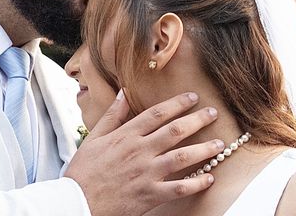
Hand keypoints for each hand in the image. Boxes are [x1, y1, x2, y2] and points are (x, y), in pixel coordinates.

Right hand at [65, 91, 219, 215]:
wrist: (76, 202)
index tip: (192, 97)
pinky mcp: (150, 195)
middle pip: (175, 131)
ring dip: (203, 149)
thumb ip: (112, 116)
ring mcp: (146, 173)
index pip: (157, 114)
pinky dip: (196, 183)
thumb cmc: (84, 171)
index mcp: (126, 136)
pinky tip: (209, 178)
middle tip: (213, 114)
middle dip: (197, 120)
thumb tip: (122, 93)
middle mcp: (140, 151)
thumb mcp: (94, 138)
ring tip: (219, 143)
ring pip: (182, 157)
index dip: (177, 104)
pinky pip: (179, 188)